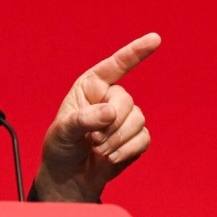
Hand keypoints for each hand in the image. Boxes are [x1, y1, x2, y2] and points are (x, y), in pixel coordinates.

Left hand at [34, 33, 160, 202]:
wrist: (70, 177)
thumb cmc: (61, 147)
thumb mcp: (63, 131)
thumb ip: (84, 119)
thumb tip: (110, 112)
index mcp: (91, 86)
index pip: (116, 65)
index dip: (135, 51)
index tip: (155, 39)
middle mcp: (110, 97)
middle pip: (126, 101)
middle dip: (111, 124)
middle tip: (92, 140)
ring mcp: (125, 117)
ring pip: (137, 121)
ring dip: (116, 140)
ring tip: (97, 150)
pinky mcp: (135, 137)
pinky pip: (143, 139)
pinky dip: (126, 151)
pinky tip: (109, 158)